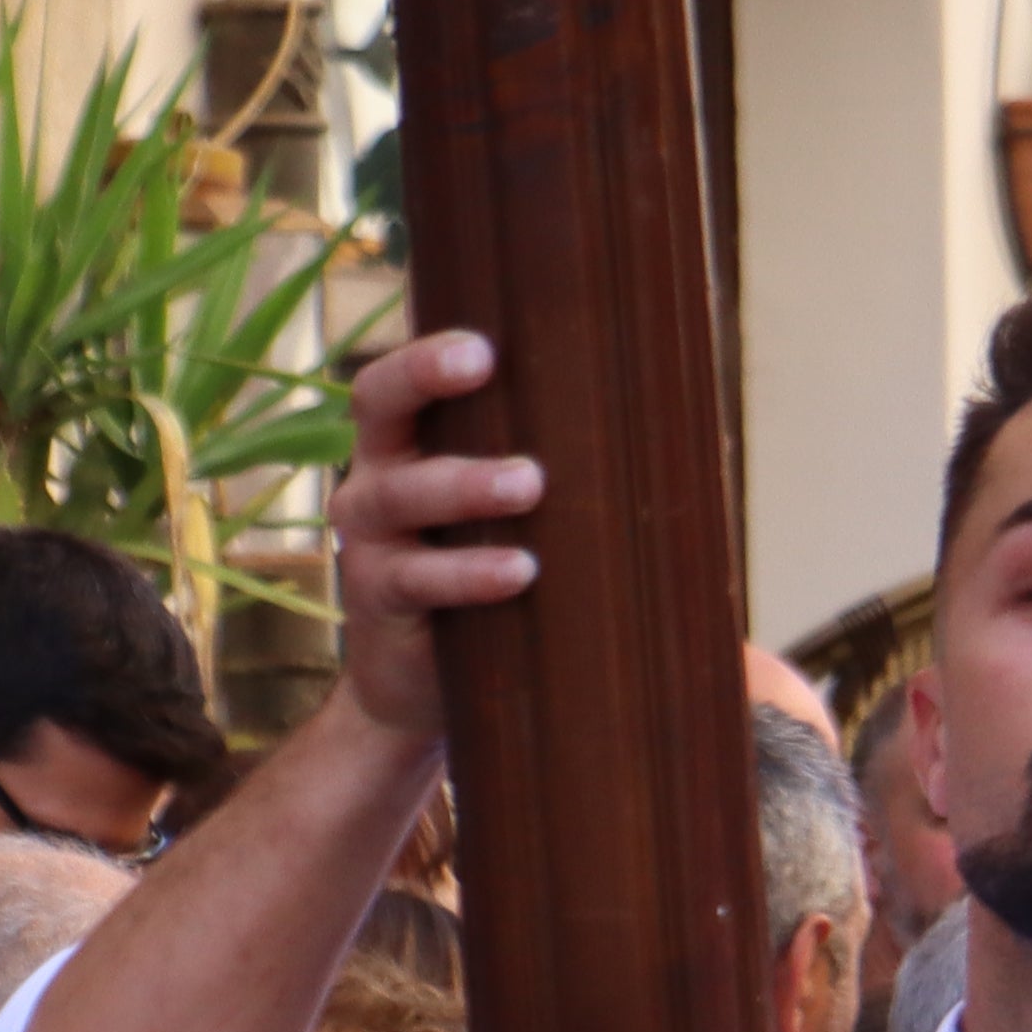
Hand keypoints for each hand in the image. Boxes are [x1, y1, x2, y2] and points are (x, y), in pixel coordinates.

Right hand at [327, 333, 544, 744]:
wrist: (420, 687)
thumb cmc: (484, 578)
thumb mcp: (501, 517)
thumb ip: (544, 471)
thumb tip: (662, 427)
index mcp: (403, 443)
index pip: (397, 377)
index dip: (425, 354)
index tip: (483, 343)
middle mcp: (374, 478)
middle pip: (378, 405)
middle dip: (426, 376)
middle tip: (486, 364)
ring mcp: (369, 540)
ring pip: (403, 492)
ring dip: (466, 483)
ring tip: (529, 483)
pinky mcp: (380, 599)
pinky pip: (419, 577)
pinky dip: (471, 572)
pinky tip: (521, 571)